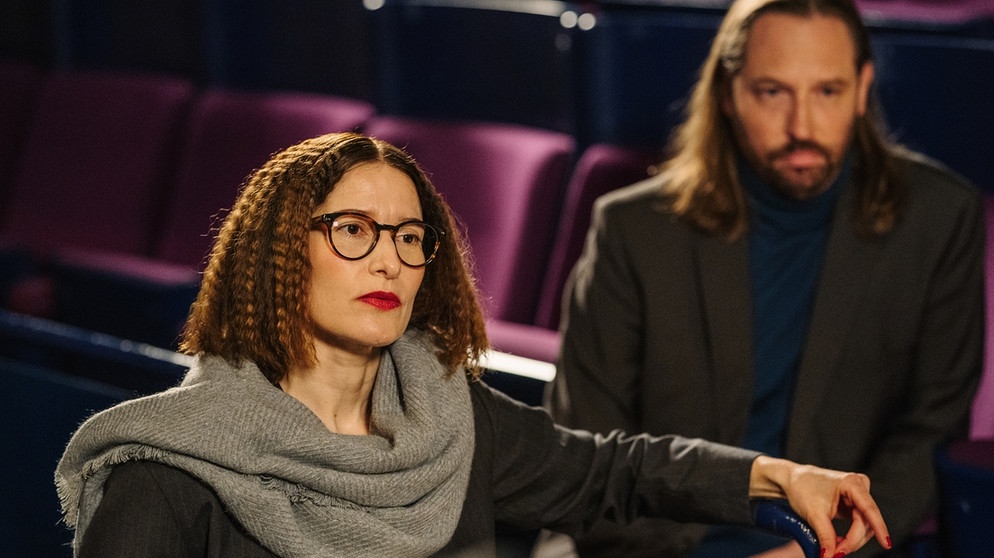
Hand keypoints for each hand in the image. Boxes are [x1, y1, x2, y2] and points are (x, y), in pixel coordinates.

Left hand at [749, 456, 891, 556]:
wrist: (791, 480)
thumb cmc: (802, 489)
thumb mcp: (814, 515)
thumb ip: (826, 537)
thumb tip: (830, 557)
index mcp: (852, 483)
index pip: (869, 509)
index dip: (879, 528)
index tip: (886, 544)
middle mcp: (859, 487)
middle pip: (866, 521)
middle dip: (853, 540)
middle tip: (837, 553)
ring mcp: (857, 496)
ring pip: (864, 525)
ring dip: (852, 540)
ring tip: (834, 548)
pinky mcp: (853, 504)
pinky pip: (858, 524)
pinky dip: (849, 536)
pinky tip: (837, 543)